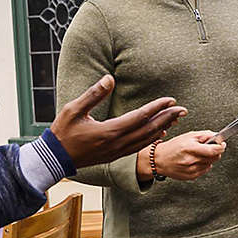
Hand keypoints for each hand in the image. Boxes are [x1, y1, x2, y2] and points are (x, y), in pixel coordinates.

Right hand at [52, 75, 186, 167]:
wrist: (55, 159)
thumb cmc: (63, 132)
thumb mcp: (74, 109)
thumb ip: (93, 94)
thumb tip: (109, 79)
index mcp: (110, 131)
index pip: (140, 117)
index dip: (157, 108)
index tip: (170, 99)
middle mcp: (117, 143)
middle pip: (149, 130)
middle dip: (167, 118)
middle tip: (183, 109)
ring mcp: (117, 152)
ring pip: (146, 140)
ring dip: (163, 128)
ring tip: (176, 119)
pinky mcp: (115, 156)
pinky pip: (139, 147)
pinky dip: (152, 139)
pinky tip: (159, 134)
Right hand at [141, 131, 224, 180]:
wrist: (159, 160)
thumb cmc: (173, 147)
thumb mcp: (188, 136)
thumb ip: (204, 135)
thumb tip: (217, 136)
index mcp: (190, 148)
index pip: (213, 150)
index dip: (221, 147)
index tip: (222, 144)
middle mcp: (191, 160)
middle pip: (214, 158)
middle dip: (215, 152)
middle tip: (209, 147)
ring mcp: (191, 170)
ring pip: (210, 164)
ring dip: (208, 158)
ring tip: (198, 154)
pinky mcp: (191, 176)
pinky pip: (205, 170)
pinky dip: (203, 165)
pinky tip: (195, 161)